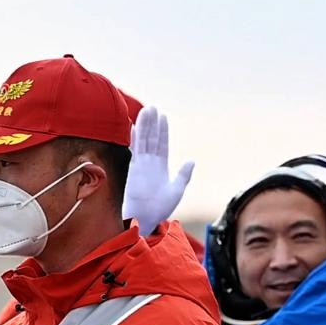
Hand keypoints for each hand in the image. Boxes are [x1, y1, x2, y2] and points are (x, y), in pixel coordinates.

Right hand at [122, 106, 194, 235]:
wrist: (146, 217)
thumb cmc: (161, 208)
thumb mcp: (177, 189)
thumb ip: (183, 175)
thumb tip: (191, 160)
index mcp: (161, 168)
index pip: (162, 145)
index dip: (163, 131)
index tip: (163, 117)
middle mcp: (150, 164)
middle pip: (152, 139)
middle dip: (153, 124)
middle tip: (153, 107)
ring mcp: (141, 165)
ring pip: (144, 140)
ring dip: (145, 126)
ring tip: (147, 110)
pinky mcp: (134, 168)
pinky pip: (135, 149)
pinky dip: (135, 138)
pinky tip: (134, 126)